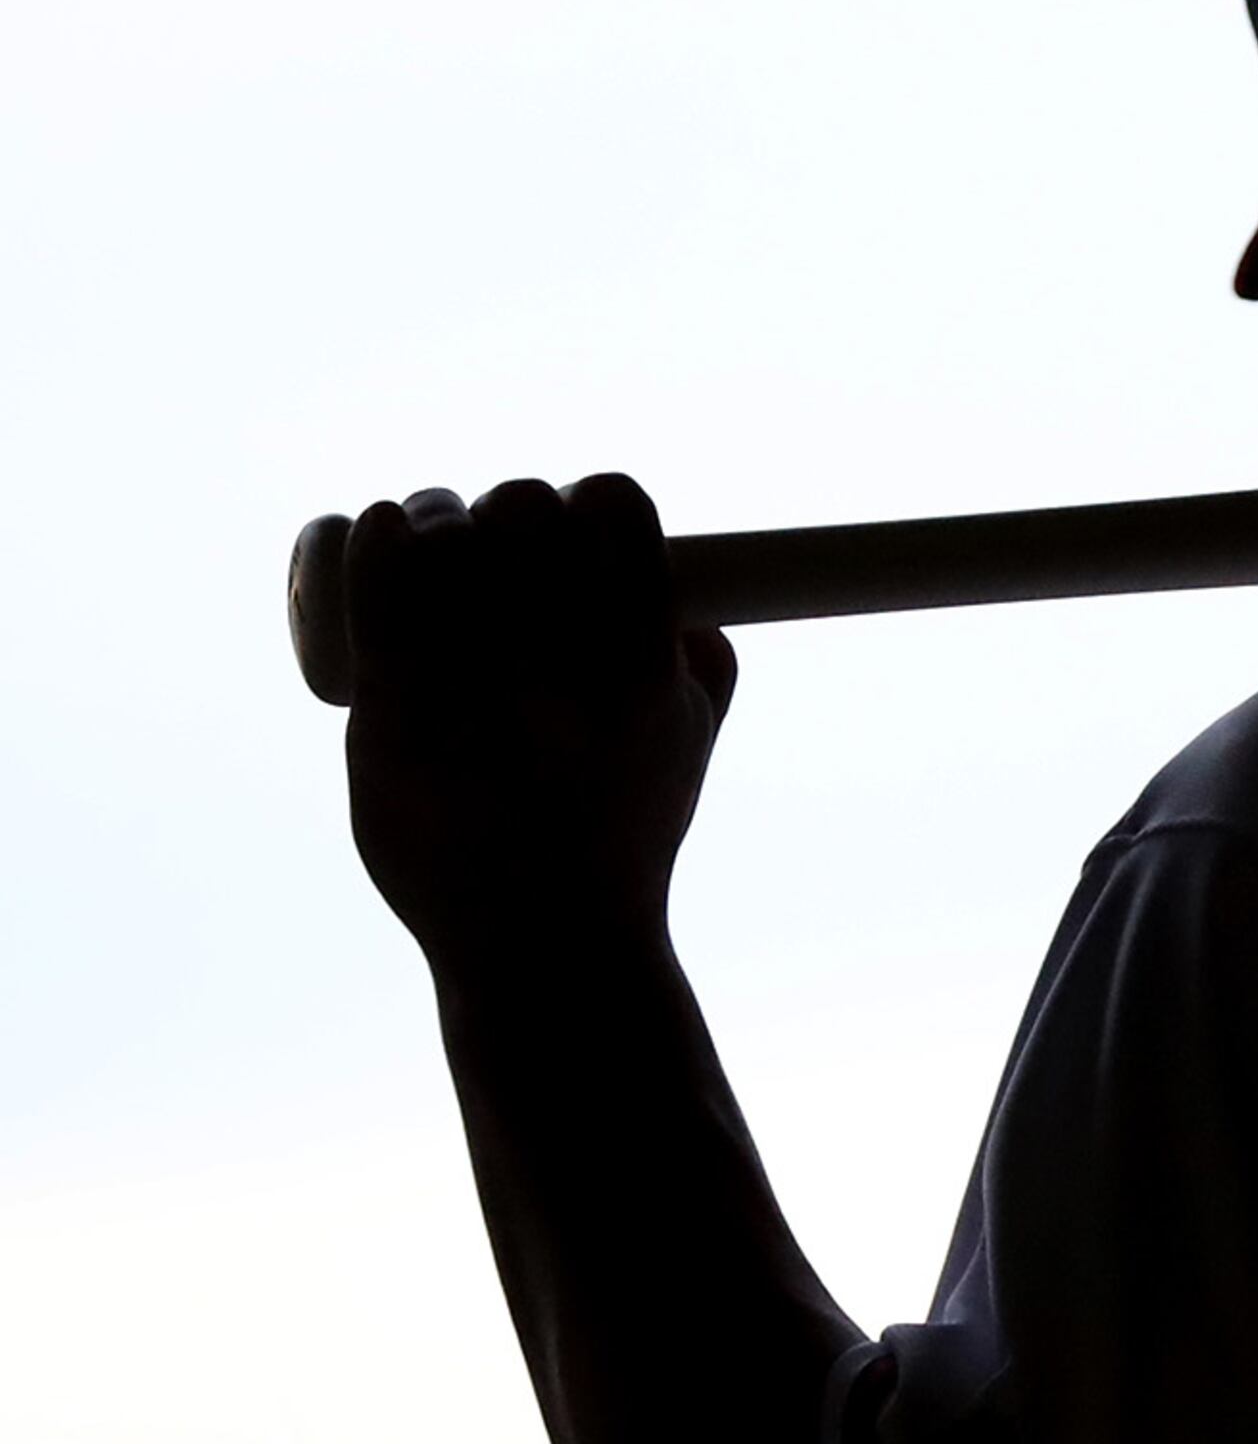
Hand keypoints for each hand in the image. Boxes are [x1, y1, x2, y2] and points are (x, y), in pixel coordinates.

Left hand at [343, 474, 737, 974]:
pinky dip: (370, 541)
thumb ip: (700, 664)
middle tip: (488, 540)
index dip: (590, 497)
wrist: (542, 946)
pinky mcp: (396, 720)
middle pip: (522, 511)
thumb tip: (691, 597)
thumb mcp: (687, 748)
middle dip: (505, 508)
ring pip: (442, 537)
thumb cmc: (618, 842)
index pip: (615, 509)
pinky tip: (373, 533)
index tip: (574, 526)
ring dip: (433, 517)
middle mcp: (567, 675)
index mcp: (645, 671)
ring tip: (430, 542)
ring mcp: (476, 697)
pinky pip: (376, 589)